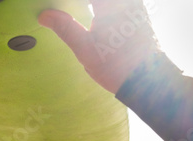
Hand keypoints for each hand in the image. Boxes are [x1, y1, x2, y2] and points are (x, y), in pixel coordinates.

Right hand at [38, 0, 159, 93]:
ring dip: (90, 7)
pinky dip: (102, 10)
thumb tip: (44, 15)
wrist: (148, 80)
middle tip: (61, 10)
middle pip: (96, 1)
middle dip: (79, 5)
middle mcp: (126, 2)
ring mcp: (135, 6)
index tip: (53, 6)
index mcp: (111, 4)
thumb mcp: (84, 48)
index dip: (67, 2)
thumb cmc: (115, 65)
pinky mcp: (138, 14)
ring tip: (76, 13)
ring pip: (107, 4)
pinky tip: (93, 16)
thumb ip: (64, 27)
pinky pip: (118, 6)